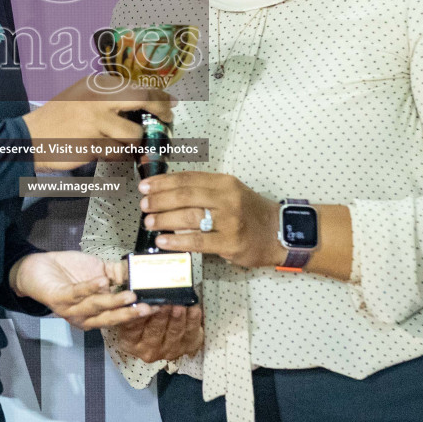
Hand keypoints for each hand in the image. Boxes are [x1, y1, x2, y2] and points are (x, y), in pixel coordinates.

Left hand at [9, 251, 153, 330]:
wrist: (37, 268)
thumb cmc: (70, 272)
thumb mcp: (99, 272)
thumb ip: (118, 275)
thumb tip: (140, 272)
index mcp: (96, 315)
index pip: (120, 316)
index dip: (138, 312)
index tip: (158, 306)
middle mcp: (85, 318)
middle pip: (110, 318)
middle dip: (130, 314)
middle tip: (149, 307)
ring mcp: (71, 310)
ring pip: (96, 307)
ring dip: (113, 302)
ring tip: (130, 294)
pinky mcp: (58, 298)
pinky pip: (77, 294)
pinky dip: (90, 287)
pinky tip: (103, 280)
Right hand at [21, 74, 173, 171]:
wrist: (31, 137)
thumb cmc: (59, 117)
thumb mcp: (82, 95)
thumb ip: (109, 97)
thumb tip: (145, 104)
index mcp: (97, 84)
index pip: (138, 86)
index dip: (159, 96)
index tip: (169, 104)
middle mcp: (98, 98)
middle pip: (143, 100)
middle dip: (160, 113)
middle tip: (166, 122)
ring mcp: (96, 122)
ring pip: (134, 134)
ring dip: (136, 142)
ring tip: (129, 144)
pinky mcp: (93, 145)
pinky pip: (120, 153)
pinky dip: (122, 155)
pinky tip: (113, 152)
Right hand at [109, 304, 204, 363]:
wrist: (167, 328)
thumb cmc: (146, 314)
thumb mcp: (133, 309)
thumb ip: (131, 301)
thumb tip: (129, 285)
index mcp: (130, 340)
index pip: (130, 328)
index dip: (136, 316)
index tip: (142, 305)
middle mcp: (147, 349)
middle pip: (154, 331)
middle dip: (160, 316)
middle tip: (163, 304)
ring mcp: (167, 350)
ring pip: (173, 333)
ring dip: (177, 318)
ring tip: (178, 305)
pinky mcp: (186, 347)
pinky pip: (190, 332)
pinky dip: (192, 319)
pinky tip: (193, 308)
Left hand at [138, 171, 282, 268]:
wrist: (279, 233)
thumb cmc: (249, 213)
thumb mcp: (230, 192)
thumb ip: (203, 191)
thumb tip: (166, 193)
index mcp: (225, 182)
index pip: (188, 178)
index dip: (163, 182)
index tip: (145, 186)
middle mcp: (228, 198)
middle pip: (186, 195)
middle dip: (160, 200)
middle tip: (143, 205)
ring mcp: (230, 221)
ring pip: (190, 216)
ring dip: (164, 219)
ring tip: (149, 222)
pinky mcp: (230, 243)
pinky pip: (198, 240)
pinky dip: (177, 240)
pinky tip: (162, 242)